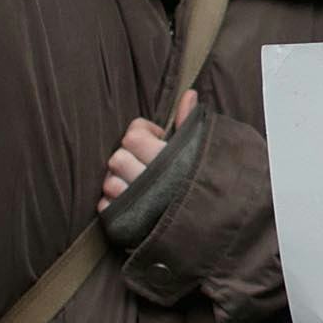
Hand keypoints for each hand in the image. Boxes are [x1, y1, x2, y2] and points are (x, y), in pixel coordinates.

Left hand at [97, 88, 196, 212]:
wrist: (217, 229)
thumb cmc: (208, 186)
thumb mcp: (202, 152)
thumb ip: (189, 122)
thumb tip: (188, 94)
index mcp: (165, 160)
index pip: (132, 136)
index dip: (141, 132)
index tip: (157, 139)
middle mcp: (147, 182)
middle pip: (117, 157)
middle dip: (129, 157)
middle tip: (147, 164)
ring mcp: (135, 205)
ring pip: (109, 182)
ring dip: (120, 182)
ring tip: (139, 185)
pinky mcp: (126, 224)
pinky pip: (105, 206)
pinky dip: (114, 203)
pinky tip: (131, 203)